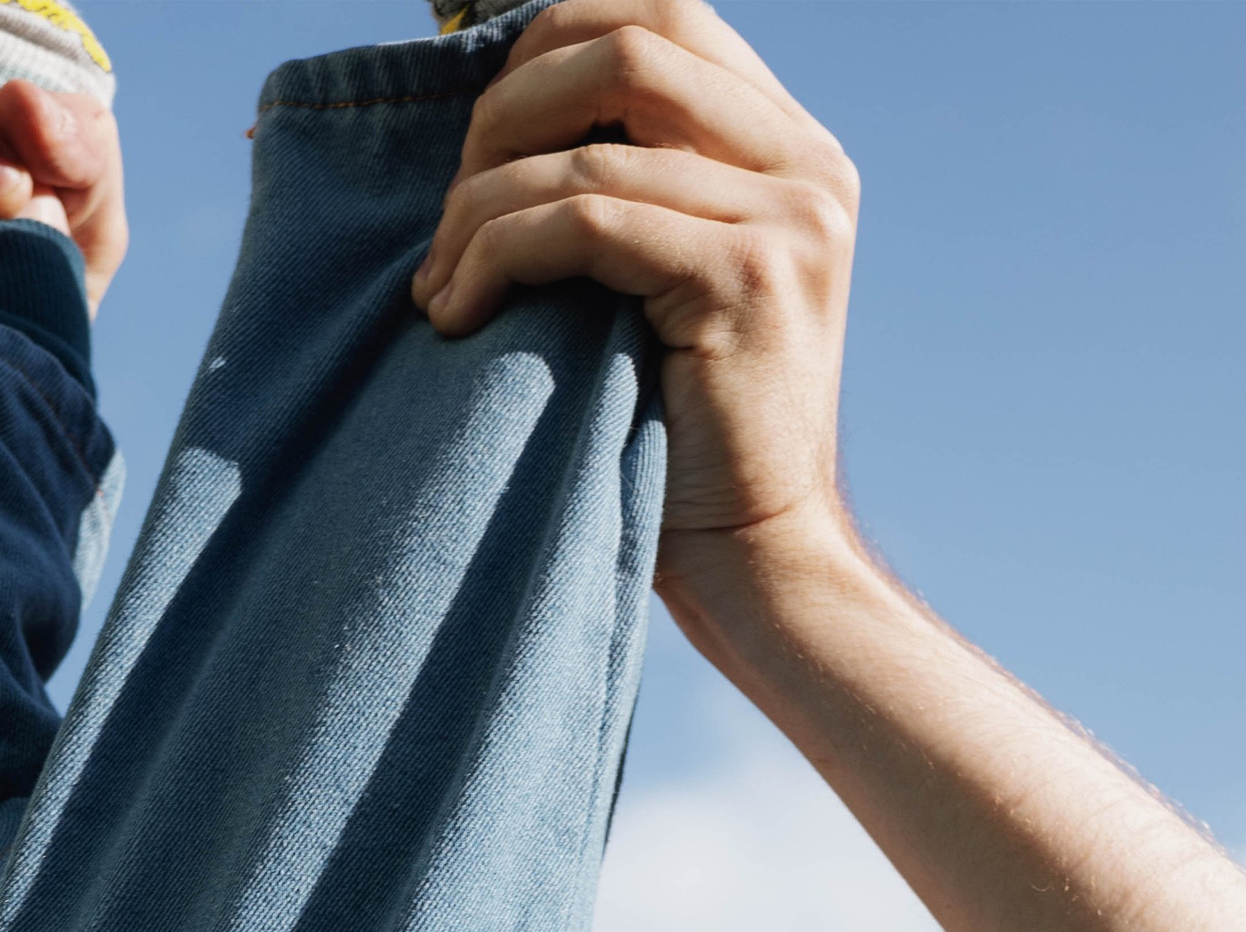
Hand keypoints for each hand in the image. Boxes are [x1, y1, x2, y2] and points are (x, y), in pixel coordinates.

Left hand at [411, 1, 856, 595]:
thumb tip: (502, 124)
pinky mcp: (748, 279)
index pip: (661, 16)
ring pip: (588, 149)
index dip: (546, 45)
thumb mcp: (659, 288)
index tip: (473, 142)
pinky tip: (458, 314)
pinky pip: (587, 222)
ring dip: (481, 209)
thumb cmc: (677, 446)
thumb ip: (630, 195)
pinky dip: (499, 254)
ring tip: (439, 288)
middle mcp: (806, 166)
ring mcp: (789, 218)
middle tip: (448, 214)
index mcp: (790, 150)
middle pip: (630, 39)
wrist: (754, 563)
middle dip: (506, 111)